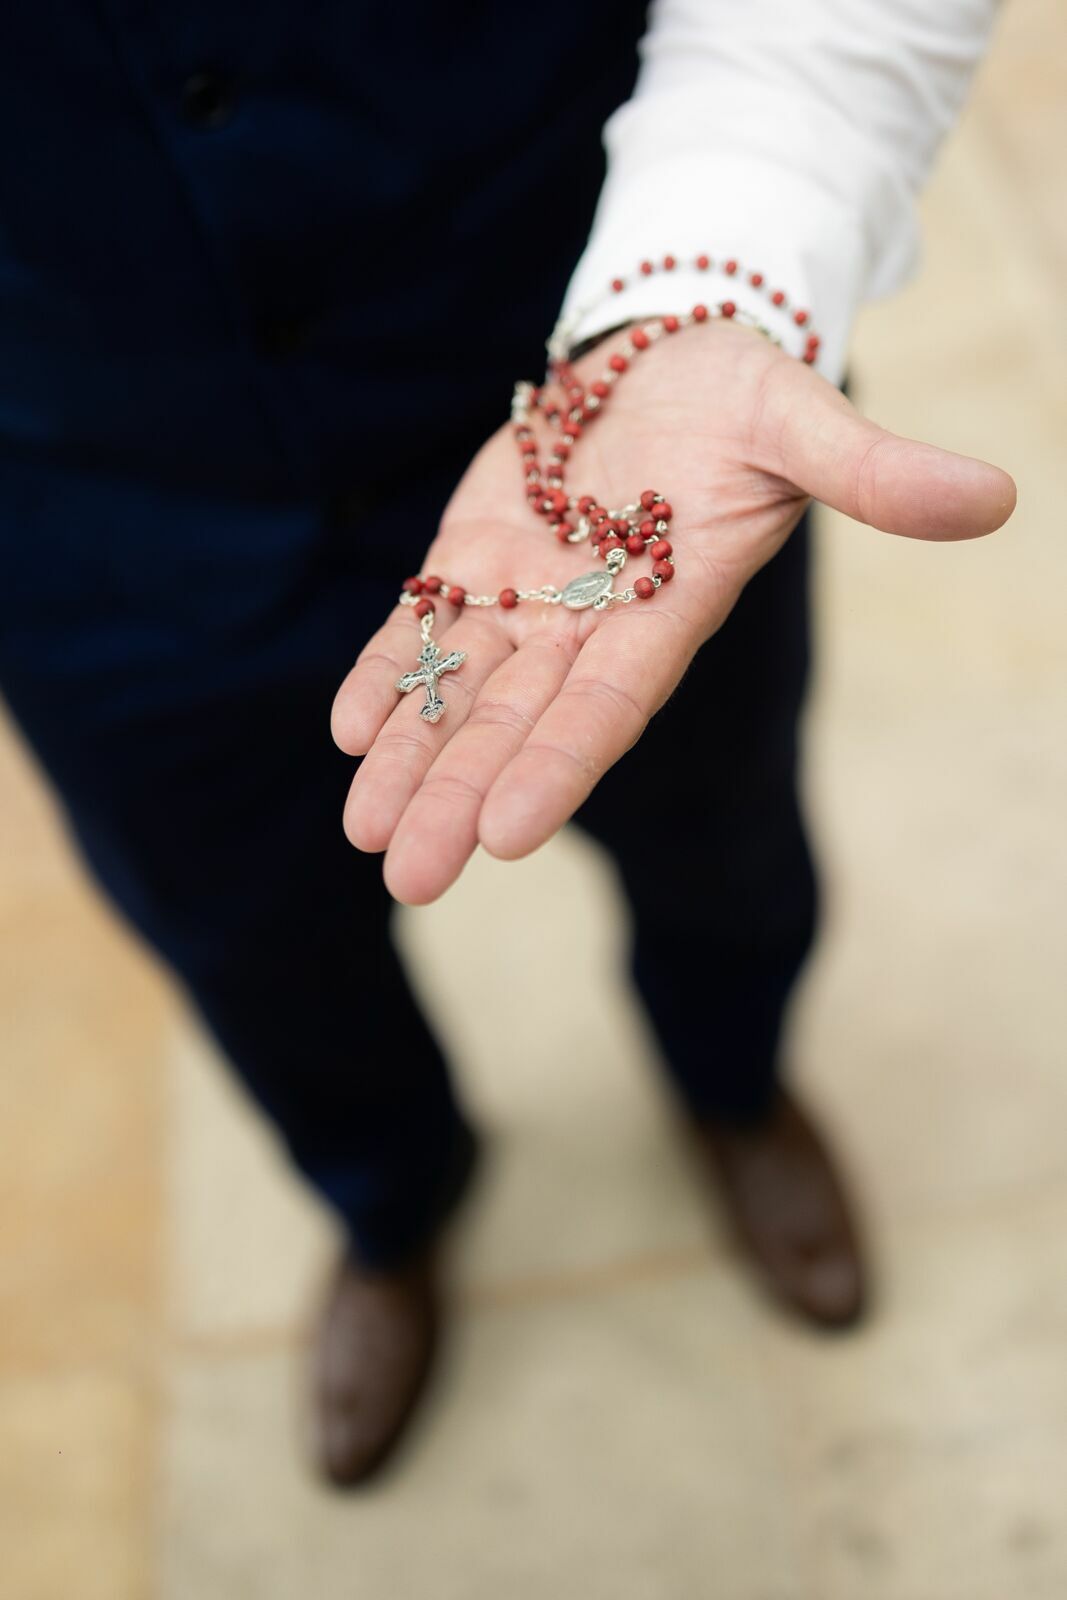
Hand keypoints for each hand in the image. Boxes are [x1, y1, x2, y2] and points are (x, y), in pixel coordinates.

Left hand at [332, 321, 1014, 903]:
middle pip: (518, 722)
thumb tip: (995, 500)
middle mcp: (589, 623)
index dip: (558, 762)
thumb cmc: (743, 393)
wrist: (665, 355)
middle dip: (461, 796)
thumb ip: (873, 472)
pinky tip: (349, 731)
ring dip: (410, 758)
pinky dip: (389, 672)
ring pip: (459, 691)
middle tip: (410, 878)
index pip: (609, 703)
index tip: (506, 833)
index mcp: (665, 609)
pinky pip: (424, 626)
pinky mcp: (472, 557)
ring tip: (363, 831)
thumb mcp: (803, 419)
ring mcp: (526, 596)